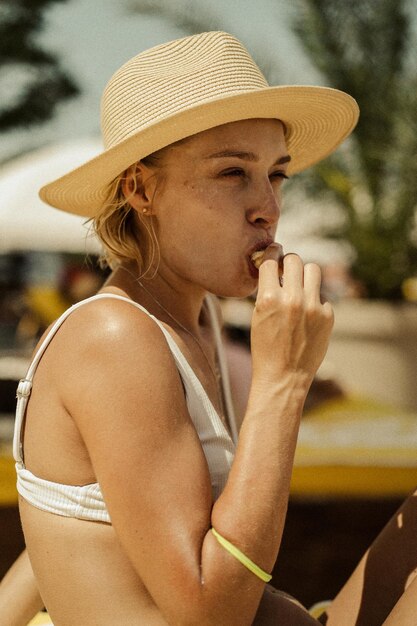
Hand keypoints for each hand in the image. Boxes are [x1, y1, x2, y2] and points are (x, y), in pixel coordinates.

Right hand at [251, 244, 333, 388]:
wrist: (283, 377)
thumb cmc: (265, 347)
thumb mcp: (258, 316)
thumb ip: (268, 291)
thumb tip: (277, 267)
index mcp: (269, 298)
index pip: (270, 260)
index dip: (271, 253)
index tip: (273, 252)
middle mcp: (292, 299)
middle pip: (294, 259)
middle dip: (289, 262)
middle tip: (286, 270)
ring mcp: (313, 307)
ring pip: (313, 270)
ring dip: (305, 275)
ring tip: (300, 287)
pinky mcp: (327, 315)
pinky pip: (322, 295)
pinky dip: (315, 301)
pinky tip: (307, 316)